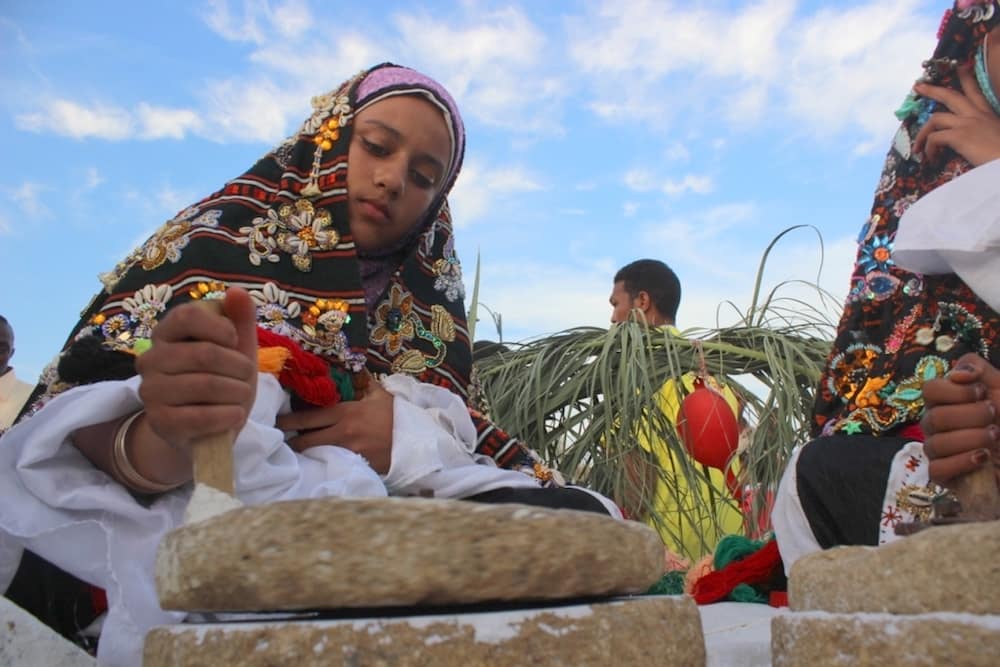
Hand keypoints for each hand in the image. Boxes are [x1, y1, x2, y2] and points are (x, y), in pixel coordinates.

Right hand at [135, 288, 258, 451]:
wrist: (205, 427)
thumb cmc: (222, 379)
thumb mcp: (236, 348)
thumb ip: (239, 318)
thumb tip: (237, 291)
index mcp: (166, 333)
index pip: (187, 315)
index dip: (220, 327)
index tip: (235, 341)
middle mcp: (150, 359)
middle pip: (205, 354)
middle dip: (240, 368)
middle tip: (247, 377)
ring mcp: (151, 391)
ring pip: (206, 385)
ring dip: (238, 393)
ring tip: (242, 397)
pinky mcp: (159, 421)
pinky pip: (201, 416)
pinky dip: (228, 416)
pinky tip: (235, 415)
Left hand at [278, 381, 394, 473]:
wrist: (417, 442)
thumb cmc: (398, 417)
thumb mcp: (381, 396)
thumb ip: (364, 385)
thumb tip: (355, 372)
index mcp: (345, 412)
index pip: (307, 417)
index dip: (288, 421)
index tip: (276, 422)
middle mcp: (342, 433)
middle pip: (305, 441)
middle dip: (290, 441)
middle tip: (279, 440)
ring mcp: (347, 452)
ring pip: (315, 455)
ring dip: (304, 454)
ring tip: (293, 453)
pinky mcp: (355, 466)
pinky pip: (331, 465)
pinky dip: (322, 464)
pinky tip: (315, 465)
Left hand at [913, 65, 999, 166]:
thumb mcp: (996, 134)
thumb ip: (985, 131)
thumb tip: (971, 140)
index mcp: (987, 114)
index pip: (975, 91)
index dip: (966, 78)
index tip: (959, 68)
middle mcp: (977, 115)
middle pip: (951, 95)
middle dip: (932, 90)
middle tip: (918, 86)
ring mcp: (967, 123)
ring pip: (935, 117)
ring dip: (923, 132)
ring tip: (917, 146)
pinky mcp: (960, 136)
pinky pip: (934, 138)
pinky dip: (928, 149)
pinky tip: (931, 159)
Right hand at [920, 353, 999, 482]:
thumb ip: (978, 369)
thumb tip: (958, 373)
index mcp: (946, 402)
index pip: (930, 390)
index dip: (954, 391)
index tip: (982, 393)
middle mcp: (937, 425)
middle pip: (933, 417)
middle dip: (970, 416)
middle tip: (994, 415)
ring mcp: (938, 451)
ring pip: (936, 444)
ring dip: (970, 439)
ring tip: (995, 437)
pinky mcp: (943, 476)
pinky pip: (937, 469)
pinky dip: (962, 462)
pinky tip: (983, 458)